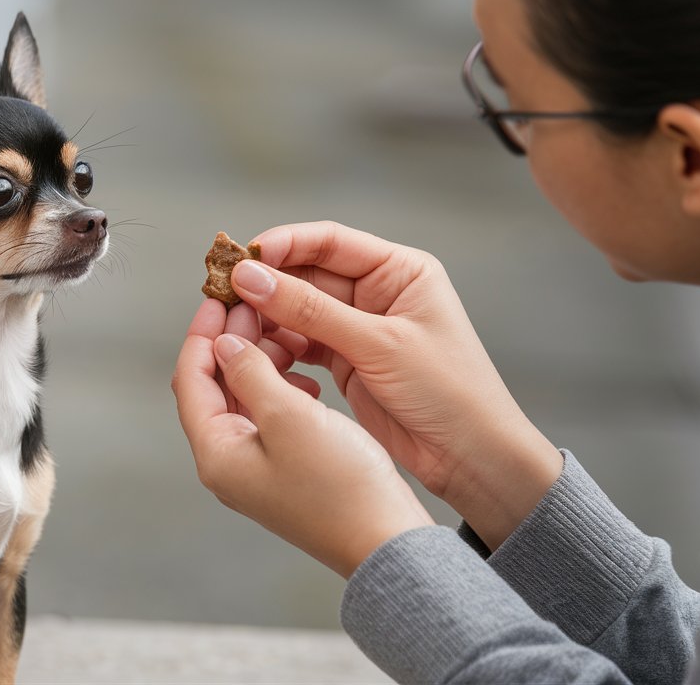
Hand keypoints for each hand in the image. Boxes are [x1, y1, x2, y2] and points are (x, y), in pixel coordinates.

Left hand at [172, 298, 433, 578]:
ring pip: (244, 397)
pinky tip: (306, 376)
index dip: (202, 334)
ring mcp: (256, 468)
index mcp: (217, 453)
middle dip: (233, 342)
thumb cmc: (341, 487)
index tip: (219, 297)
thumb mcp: (289, 416)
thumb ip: (250, 373)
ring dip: (260, 361)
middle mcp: (228, 462)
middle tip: (256, 305)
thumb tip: (223, 344)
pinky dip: (282, 386)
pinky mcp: (285, 468)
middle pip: (214, 386)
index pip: (190, 380)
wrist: (385, 540)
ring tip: (286, 334)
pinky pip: (270, 415)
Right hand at [233, 222, 561, 549]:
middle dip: (266, 285)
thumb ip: (310, 310)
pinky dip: (279, 348)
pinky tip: (257, 355)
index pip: (329, 241)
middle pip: (308, 274)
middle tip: (225, 297)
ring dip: (267, 319)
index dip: (284, 245)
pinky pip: (303, 343)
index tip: (243, 259)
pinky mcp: (348, 362)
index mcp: (399, 271)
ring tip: (236, 331)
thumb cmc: (448, 392)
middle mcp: (378, 292)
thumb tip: (252, 277)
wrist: (474, 458)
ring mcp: (360, 328)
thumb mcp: (378, 345)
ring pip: (299, 311)